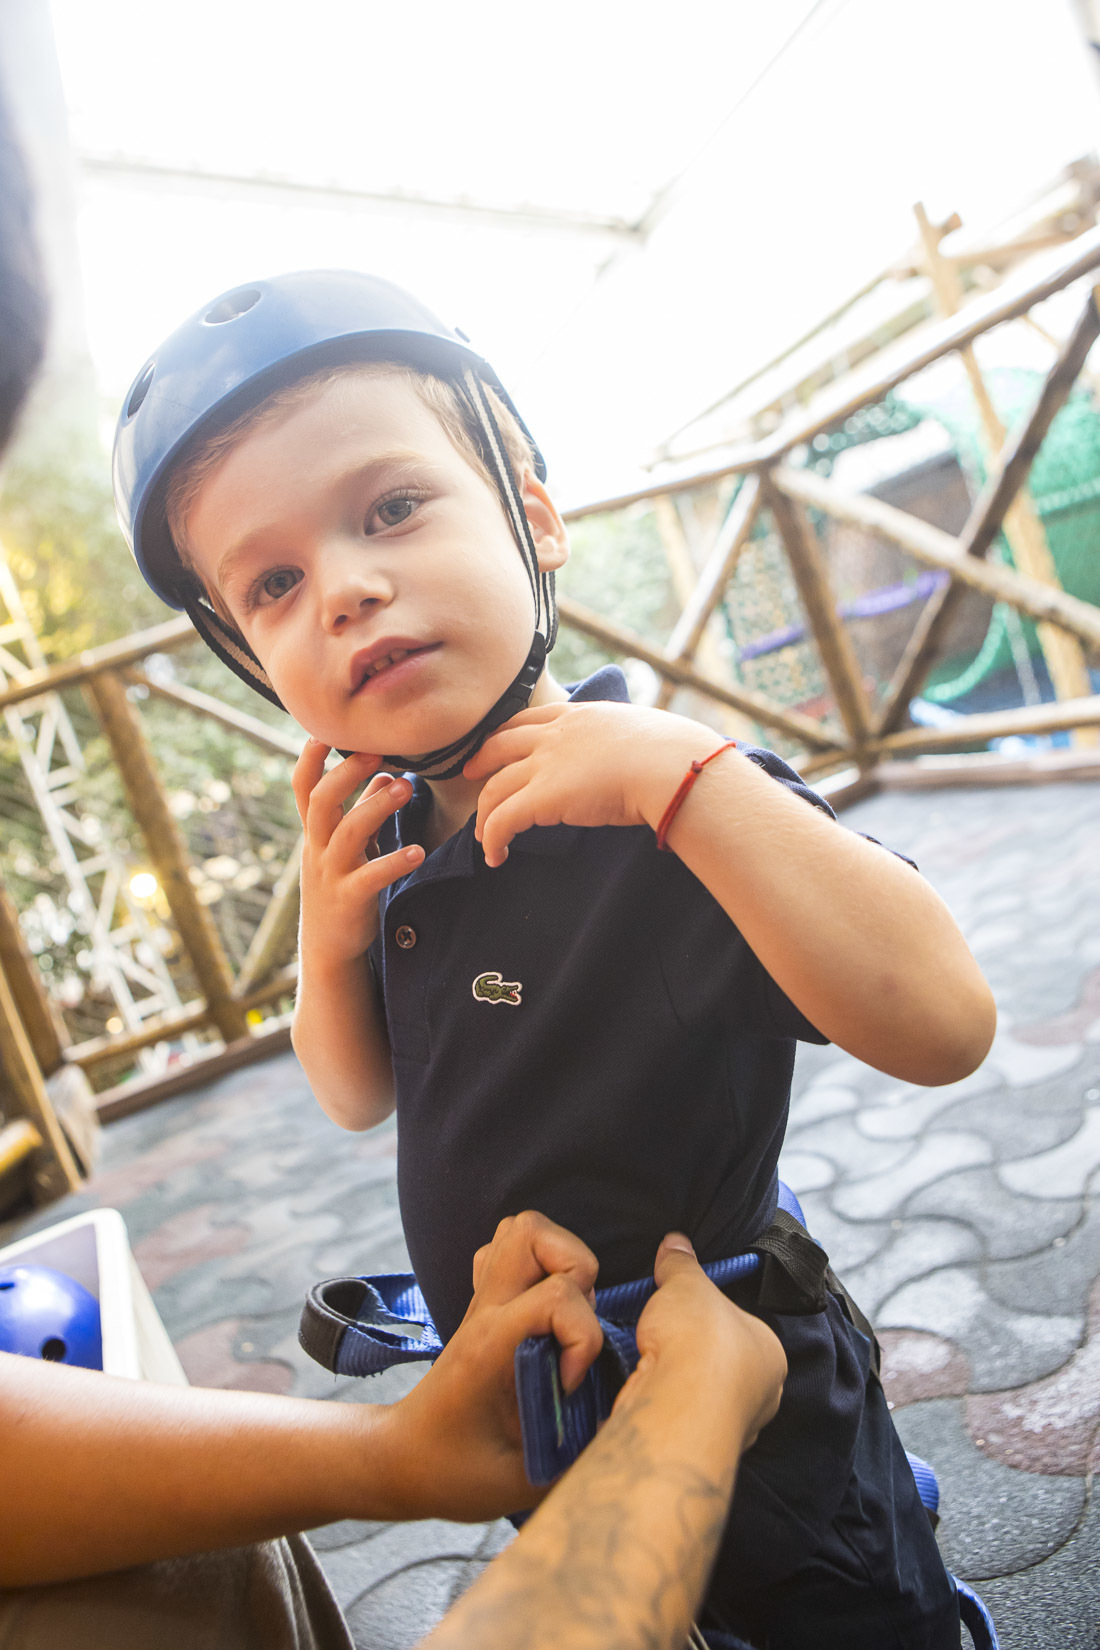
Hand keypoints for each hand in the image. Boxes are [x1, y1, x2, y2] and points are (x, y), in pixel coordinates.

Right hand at [291, 741, 423, 964]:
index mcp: (315, 832)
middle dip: (345, 774)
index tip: (324, 731)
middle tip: (376, 752)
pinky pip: (370, 877)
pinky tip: (417, 852)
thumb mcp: (348, 846)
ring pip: (346, 833)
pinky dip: (393, 862)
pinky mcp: (350, 899)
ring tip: (405, 788)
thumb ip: (362, 810)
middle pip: (321, 802)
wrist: (328, 945)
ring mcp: (331, 874)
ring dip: (375, 807)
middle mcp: (317, 848)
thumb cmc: (341, 884)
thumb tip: (385, 773)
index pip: (303, 788)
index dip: (309, 760)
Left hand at [383, 1211, 601, 1520]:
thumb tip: (620, 1433)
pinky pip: (512, 1250)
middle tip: (576, 1327)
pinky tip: (546, 1314)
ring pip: (523, 1229)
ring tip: (567, 1317)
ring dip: (561, 1261)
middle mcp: (486, 1310)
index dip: (582, 1336)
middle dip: (576, 1271)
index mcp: (491, 1345)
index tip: (568, 1384)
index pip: (555, 1296)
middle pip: (530, 1232)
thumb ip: (573, 1457)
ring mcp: (483, 1302)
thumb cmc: (453, 1474)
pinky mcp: (487, 1304)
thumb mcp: (518, 1483)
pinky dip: (542, 1266)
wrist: (401, 1460)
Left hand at [464, 702, 714, 867]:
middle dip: (482, 759)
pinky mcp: (541, 798)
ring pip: (495, 788)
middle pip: (501, 744)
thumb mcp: (645, 734)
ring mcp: (544, 765)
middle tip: (470, 774)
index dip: (509, 733)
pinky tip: (496, 857)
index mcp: (581, 715)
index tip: (498, 745)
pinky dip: (493, 839)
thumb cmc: (674, 755)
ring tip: (484, 837)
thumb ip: (629, 743)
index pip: (532, 718)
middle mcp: (555, 736)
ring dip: (485, 814)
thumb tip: (646, 758)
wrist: (669, 766)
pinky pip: (502, 820)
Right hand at [621, 1234, 785, 1452]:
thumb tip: (676, 1243)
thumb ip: (681, 1264)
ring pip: (700, 1396)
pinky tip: (645, 1388)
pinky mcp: (696, 1447)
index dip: (712, 1316)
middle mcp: (759, 1396)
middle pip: (723, 1365)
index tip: (688, 1311)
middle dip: (694, 1354)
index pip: (743, 1328)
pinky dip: (662, 1403)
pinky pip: (678, 1417)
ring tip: (651, 1360)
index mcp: (770, 1354)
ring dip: (676, 1381)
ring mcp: (729, 1427)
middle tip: (666, 1335)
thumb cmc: (702, 1344)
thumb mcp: (688, 1284)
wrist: (678, 1405)